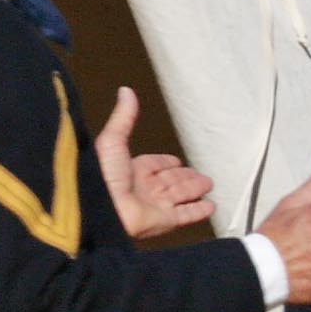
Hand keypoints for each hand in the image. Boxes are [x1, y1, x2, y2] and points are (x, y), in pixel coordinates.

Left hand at [96, 86, 216, 241]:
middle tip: (199, 174)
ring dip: (194, 190)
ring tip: (208, 184)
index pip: (153, 165)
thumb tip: (126, 91)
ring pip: (180, 195)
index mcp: (130, 170)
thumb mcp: (112, 139)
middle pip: (170, 181)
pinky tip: (210, 206)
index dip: (165, 163)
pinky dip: (199, 211)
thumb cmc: (101, 175)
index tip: (176, 161)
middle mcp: (143, 188)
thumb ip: (124, 117)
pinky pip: (186, 214)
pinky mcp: (165, 220)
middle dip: (185, 176)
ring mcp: (155, 205)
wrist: (102, 207)